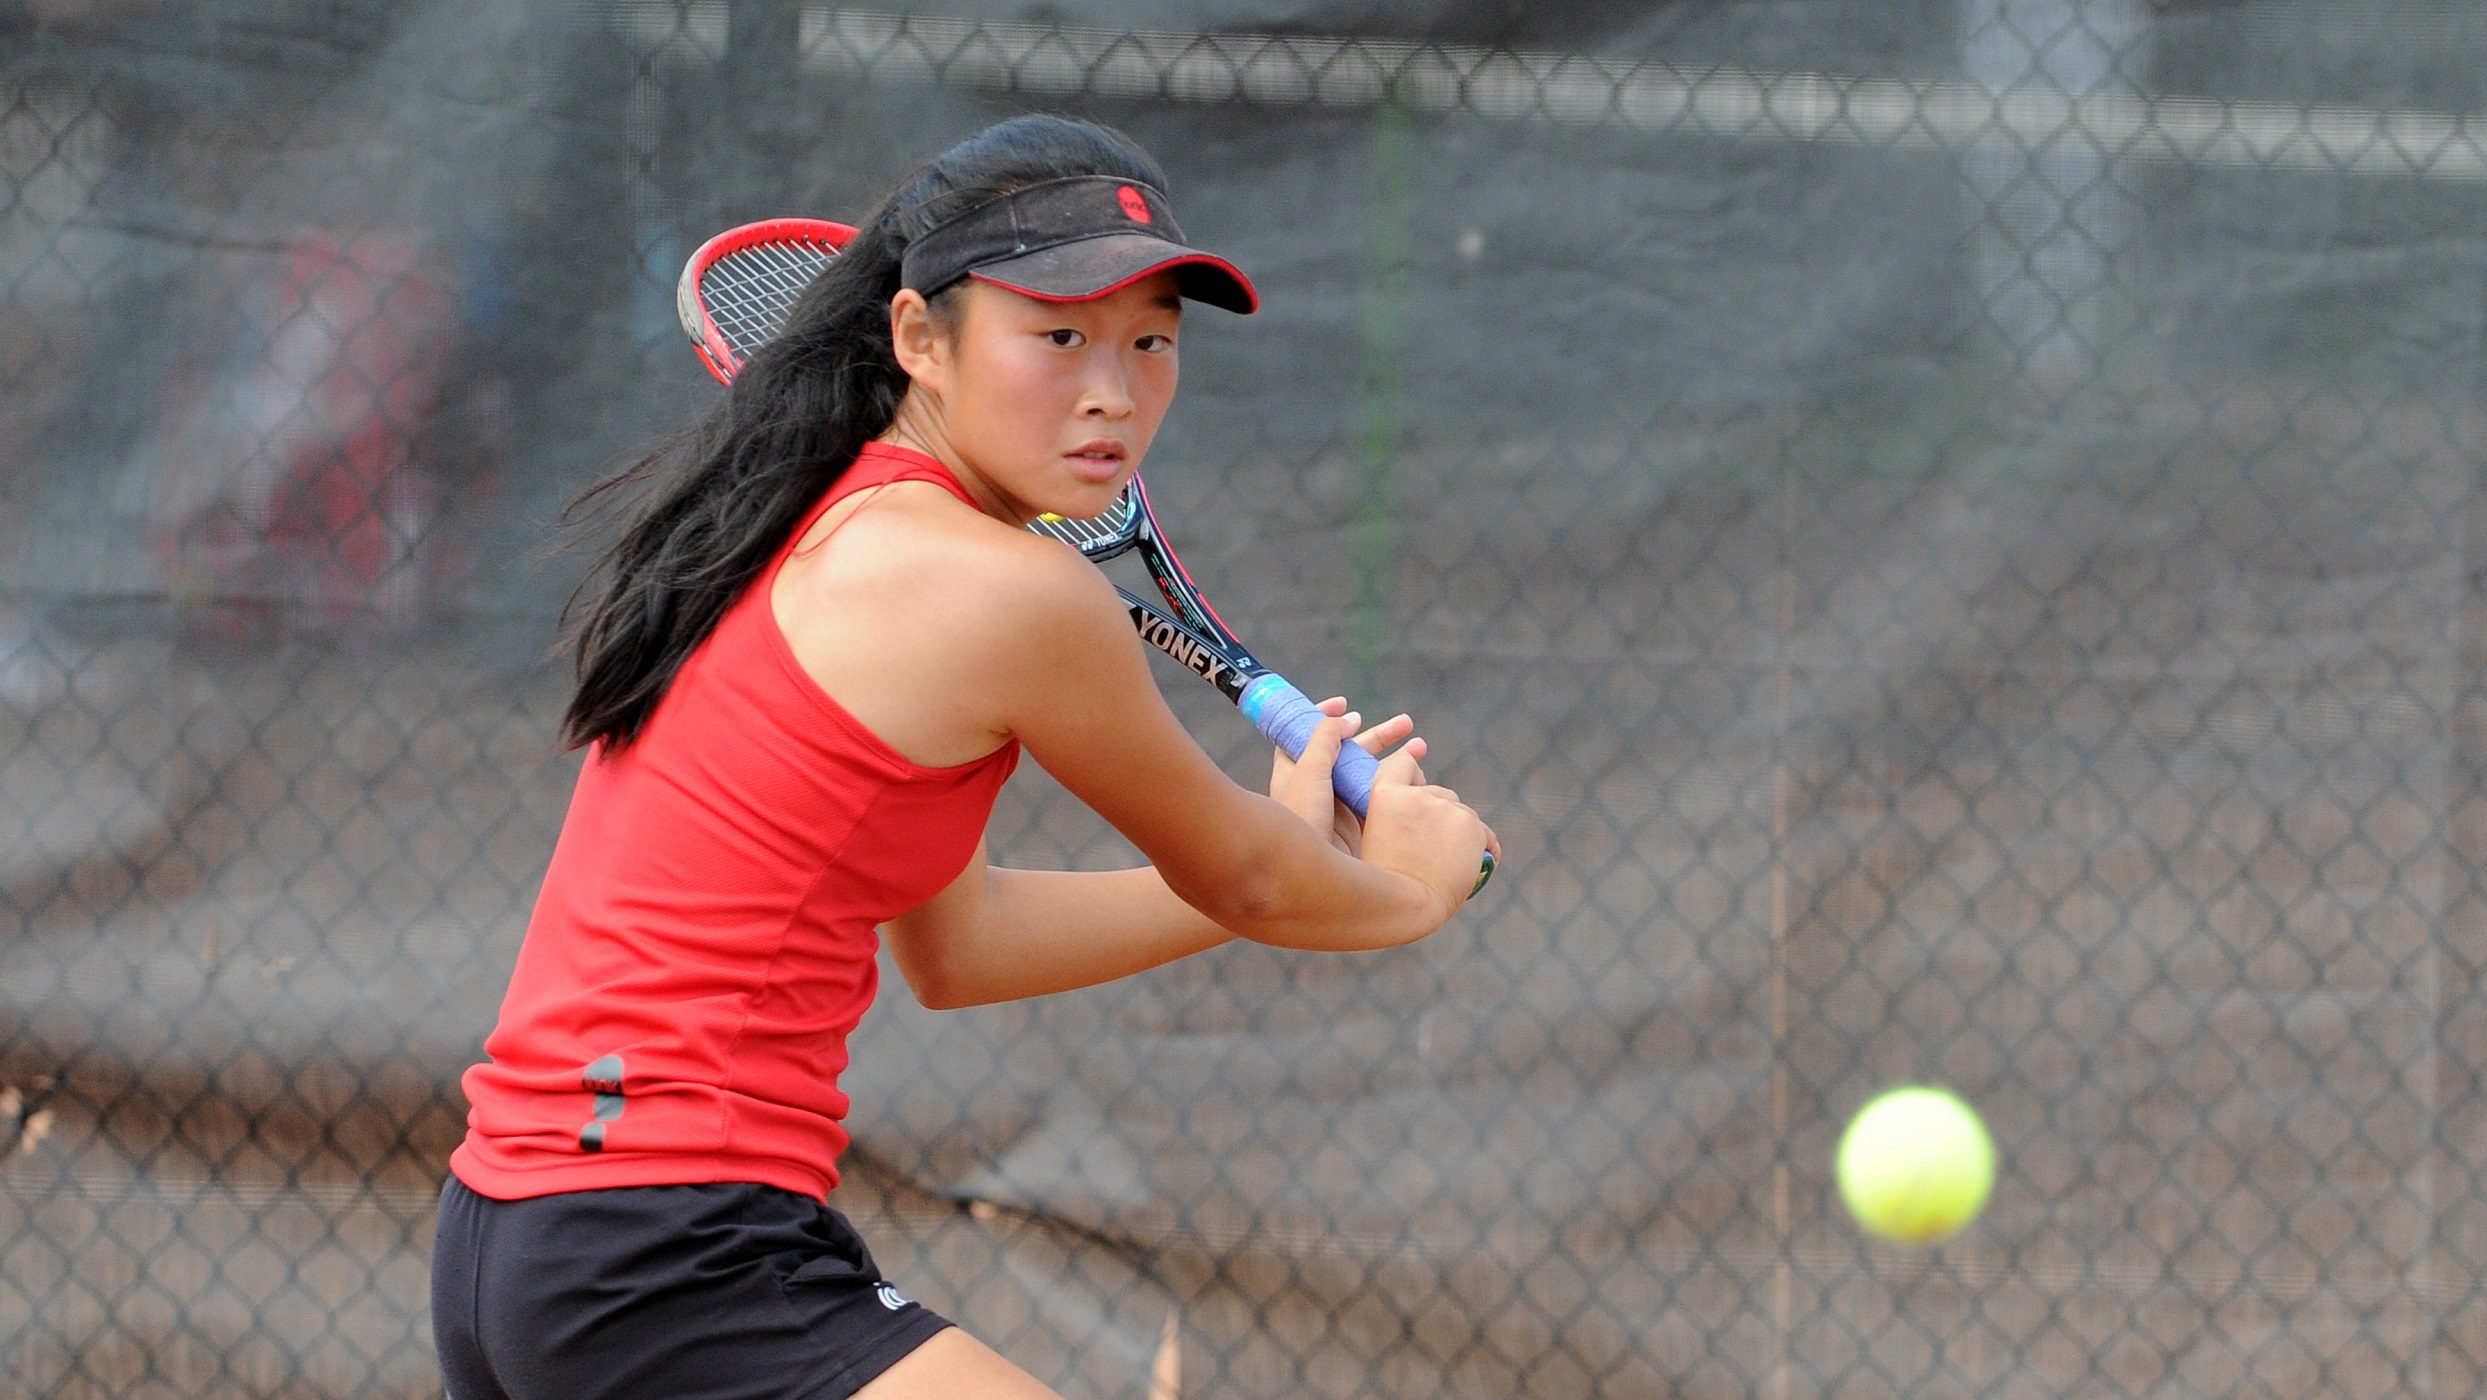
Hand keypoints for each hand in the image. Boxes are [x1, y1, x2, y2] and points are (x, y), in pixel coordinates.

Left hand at [1268, 696, 1419, 855]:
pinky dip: (1397, 787)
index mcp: (1296, 768)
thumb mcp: (1308, 772)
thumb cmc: (1299, 820)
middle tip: (1406, 723)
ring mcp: (1338, 805)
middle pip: (1348, 751)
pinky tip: (1419, 779)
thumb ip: (1325, 741)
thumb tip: (1344, 718)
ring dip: (1394, 759)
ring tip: (1421, 747)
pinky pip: (1378, 799)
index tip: (1346, 704)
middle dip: (1377, 736)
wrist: (1304, 875)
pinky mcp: (1355, 825)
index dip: (1326, 717)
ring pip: (1368, 774)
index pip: (1308, 734)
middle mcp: (1316, 785)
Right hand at [1357, 740, 1499, 927]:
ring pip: (1462, 814)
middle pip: (1439, 794)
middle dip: (1438, 814)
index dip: (1412, 766)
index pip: (1403, 764)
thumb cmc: (1386, 881)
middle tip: (1431, 847)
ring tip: (1452, 861)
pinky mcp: (1471, 827)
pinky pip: (1485, 833)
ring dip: (1459, 831)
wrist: (1408, 903)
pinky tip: (1482, 859)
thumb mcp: (1375, 838)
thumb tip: (1418, 811)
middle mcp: (1417, 795)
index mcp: (1386, 795)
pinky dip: (1484, 846)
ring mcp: (1446, 809)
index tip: (1419, 766)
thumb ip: (1394, 817)